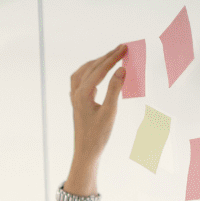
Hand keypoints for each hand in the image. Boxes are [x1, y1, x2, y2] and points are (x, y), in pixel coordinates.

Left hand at [66, 45, 125, 181]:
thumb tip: (121, 69)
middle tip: (122, 47)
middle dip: (106, 56)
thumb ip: (115, 89)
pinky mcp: (77, 103)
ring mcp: (75, 98)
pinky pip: (80, 81)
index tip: (125, 47)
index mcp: (83, 95)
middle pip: (90, 68)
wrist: (86, 152)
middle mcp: (76, 94)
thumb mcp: (110, 112)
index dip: (113, 57)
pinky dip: (90, 72)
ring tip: (111, 56)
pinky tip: (98, 72)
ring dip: (97, 62)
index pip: (99, 70)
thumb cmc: (98, 136)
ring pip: (83, 72)